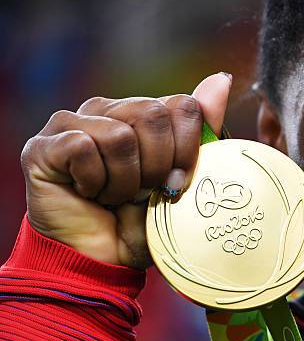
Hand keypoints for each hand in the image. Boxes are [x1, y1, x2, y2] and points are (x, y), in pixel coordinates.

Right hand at [20, 73, 231, 268]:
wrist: (101, 261)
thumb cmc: (141, 221)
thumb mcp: (181, 178)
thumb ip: (200, 129)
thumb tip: (222, 79)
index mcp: (144, 114)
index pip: (183, 106)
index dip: (187, 150)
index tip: (177, 182)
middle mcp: (108, 110)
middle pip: (154, 114)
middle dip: (158, 167)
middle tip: (144, 192)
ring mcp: (73, 123)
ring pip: (121, 136)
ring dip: (125, 182)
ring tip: (115, 196)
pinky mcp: (44, 144)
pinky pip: (84, 148)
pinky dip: (95, 182)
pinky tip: (88, 193)